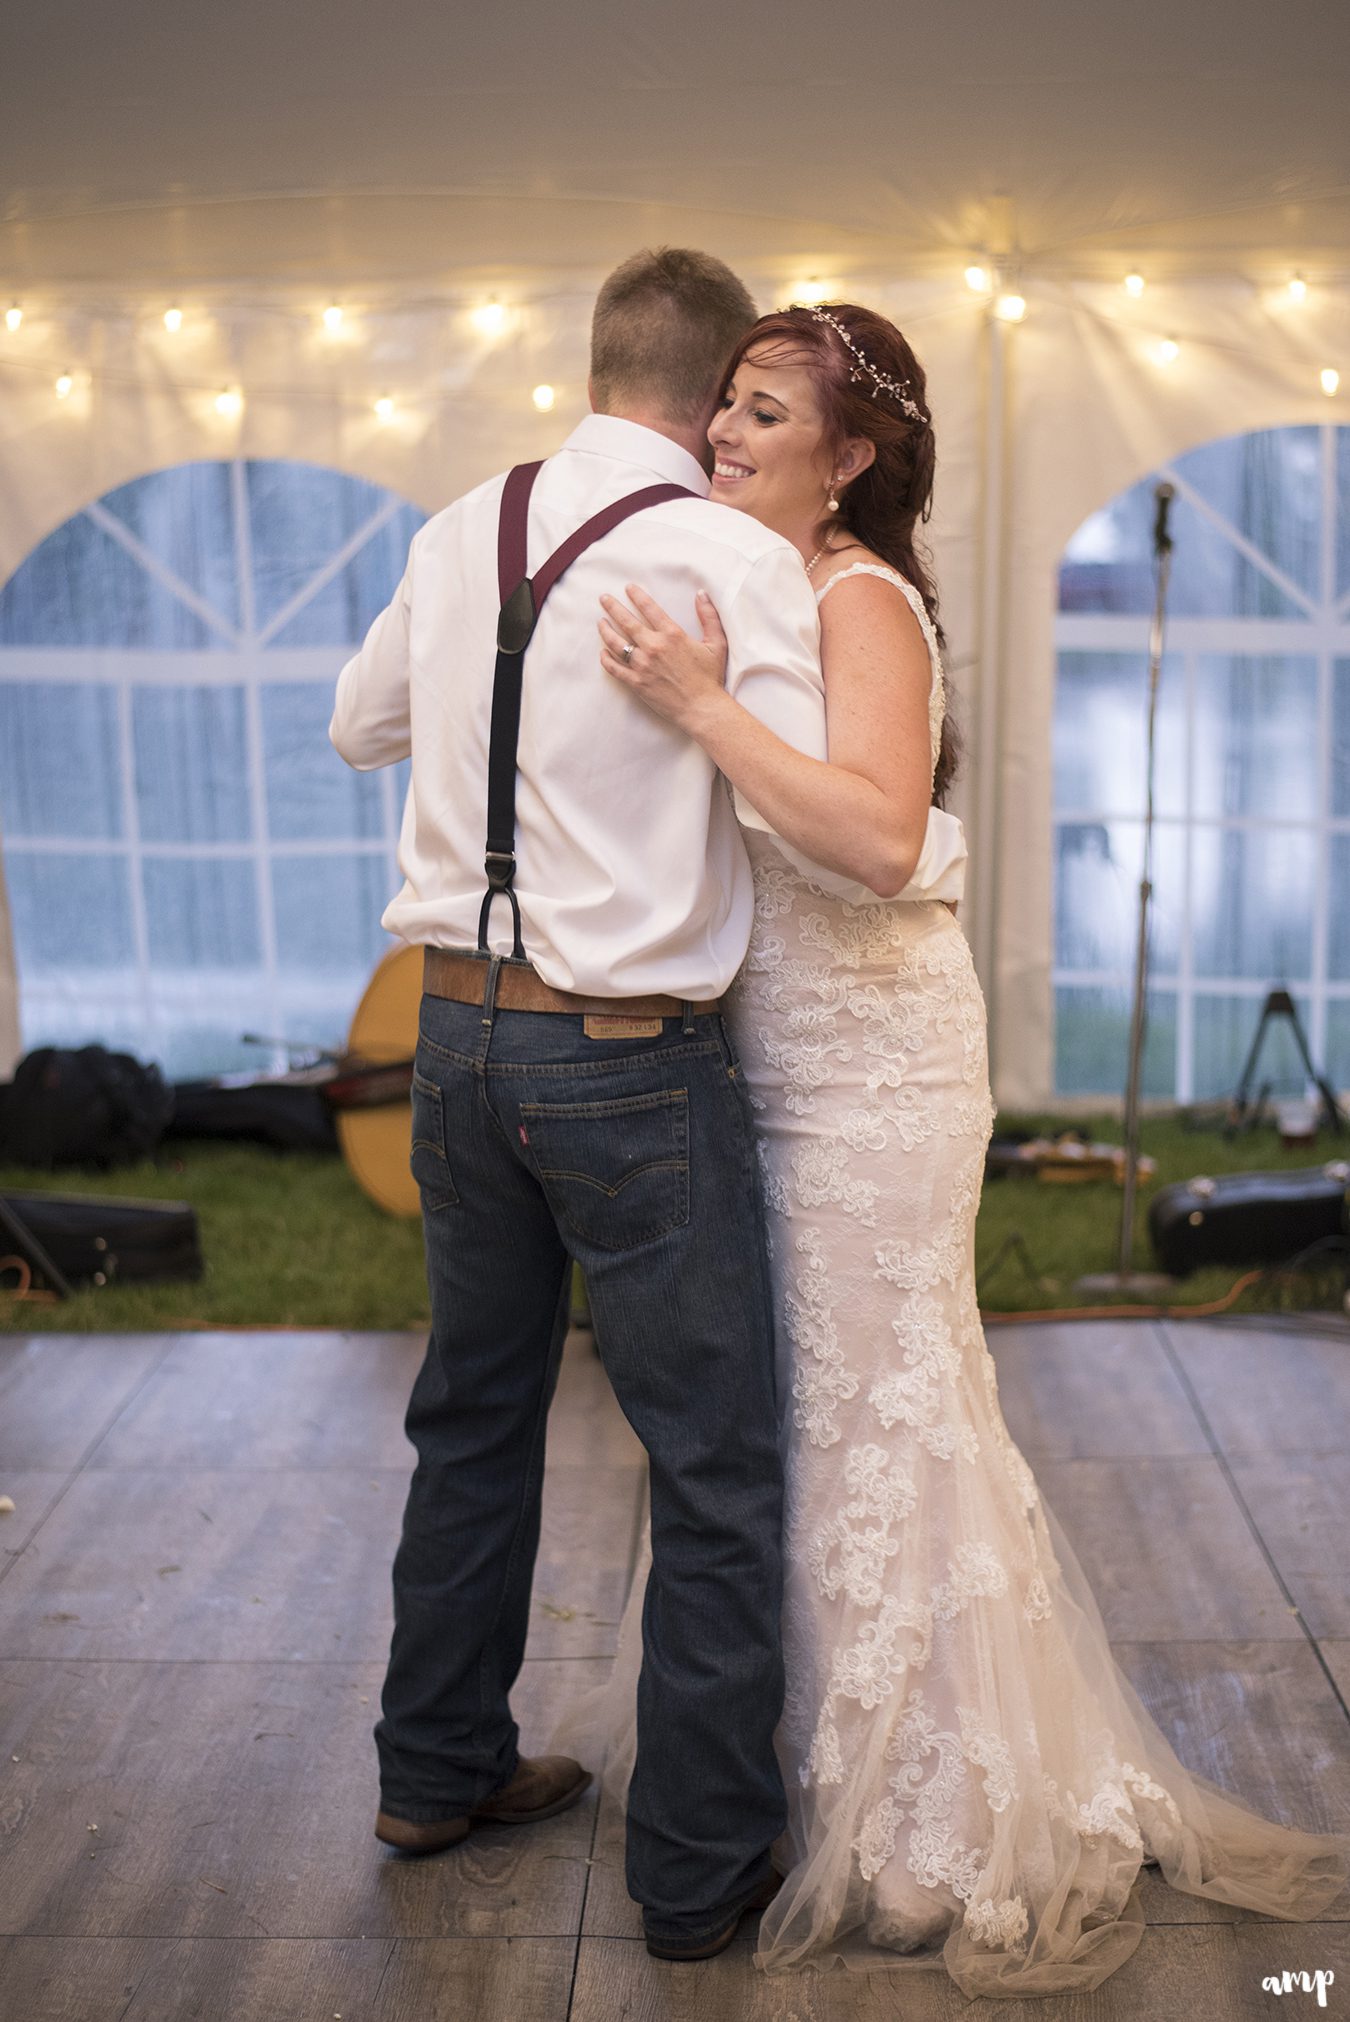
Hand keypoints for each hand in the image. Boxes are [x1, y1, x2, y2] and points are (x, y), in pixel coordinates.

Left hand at [599, 585, 728, 733]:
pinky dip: (606, 659)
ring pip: (616, 643)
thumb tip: (701, 594)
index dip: (637, 595)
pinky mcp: (636, 683)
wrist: (702, 708)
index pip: (649, 608)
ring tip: (600, 622)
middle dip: (613, 607)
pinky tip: (602, 652)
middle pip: (626, 621)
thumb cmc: (710, 678)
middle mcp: (654, 646)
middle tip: (603, 599)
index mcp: (672, 634)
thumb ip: (709, 616)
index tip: (628, 588)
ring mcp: (642, 665)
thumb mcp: (716, 643)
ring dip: (605, 630)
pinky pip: (614, 668)